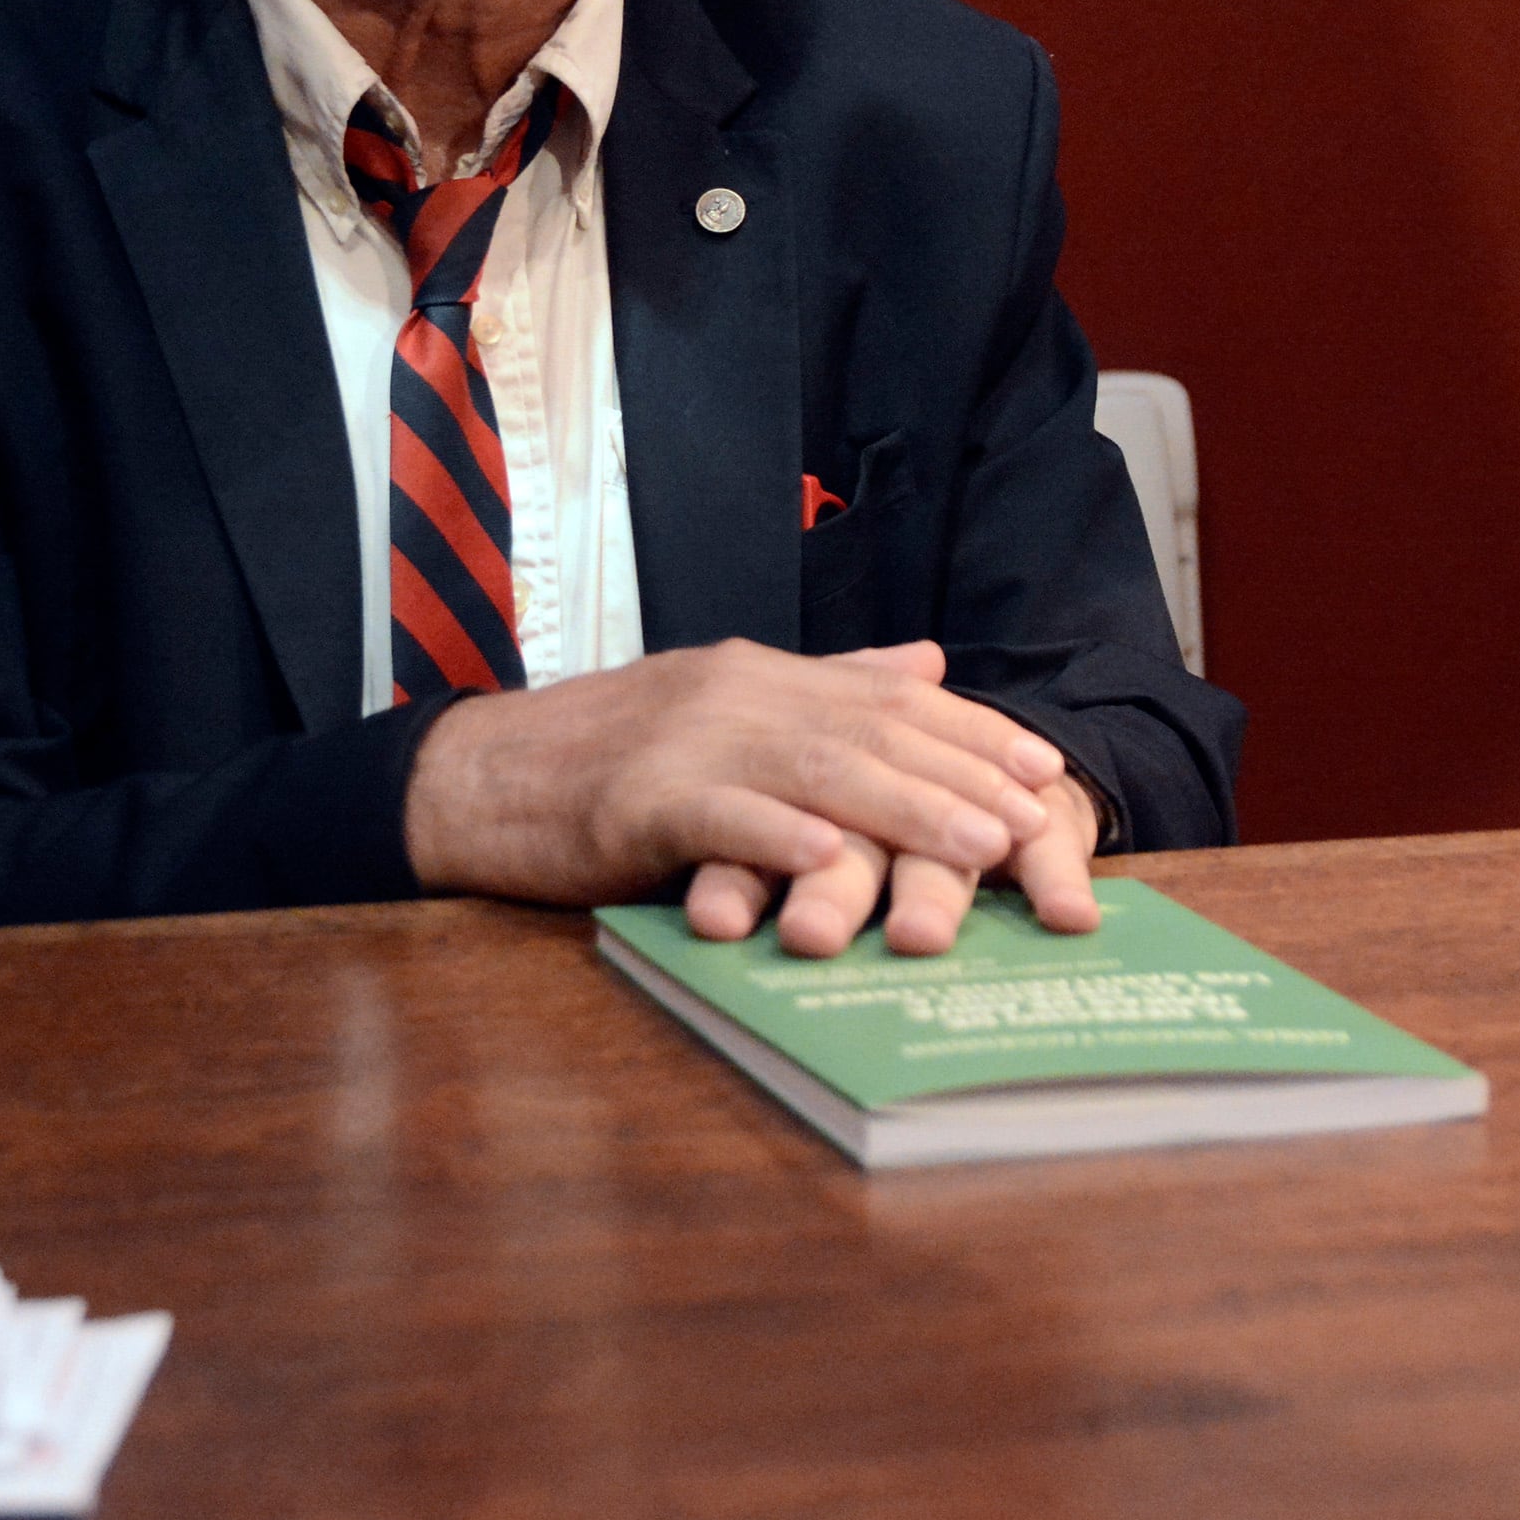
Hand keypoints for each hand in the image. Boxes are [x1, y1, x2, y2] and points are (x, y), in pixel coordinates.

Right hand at [400, 638, 1068, 911]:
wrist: (479, 778)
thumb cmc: (602, 757)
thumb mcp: (721, 709)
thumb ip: (826, 684)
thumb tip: (928, 660)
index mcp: (756, 673)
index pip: (885, 697)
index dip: (968, 732)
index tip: (1040, 767)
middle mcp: (730, 693)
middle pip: (865, 731)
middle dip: (958, 775)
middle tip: (1030, 820)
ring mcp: (683, 742)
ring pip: (812, 770)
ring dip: (902, 809)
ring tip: (972, 844)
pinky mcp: (635, 798)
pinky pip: (719, 816)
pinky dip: (779, 836)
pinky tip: (833, 859)